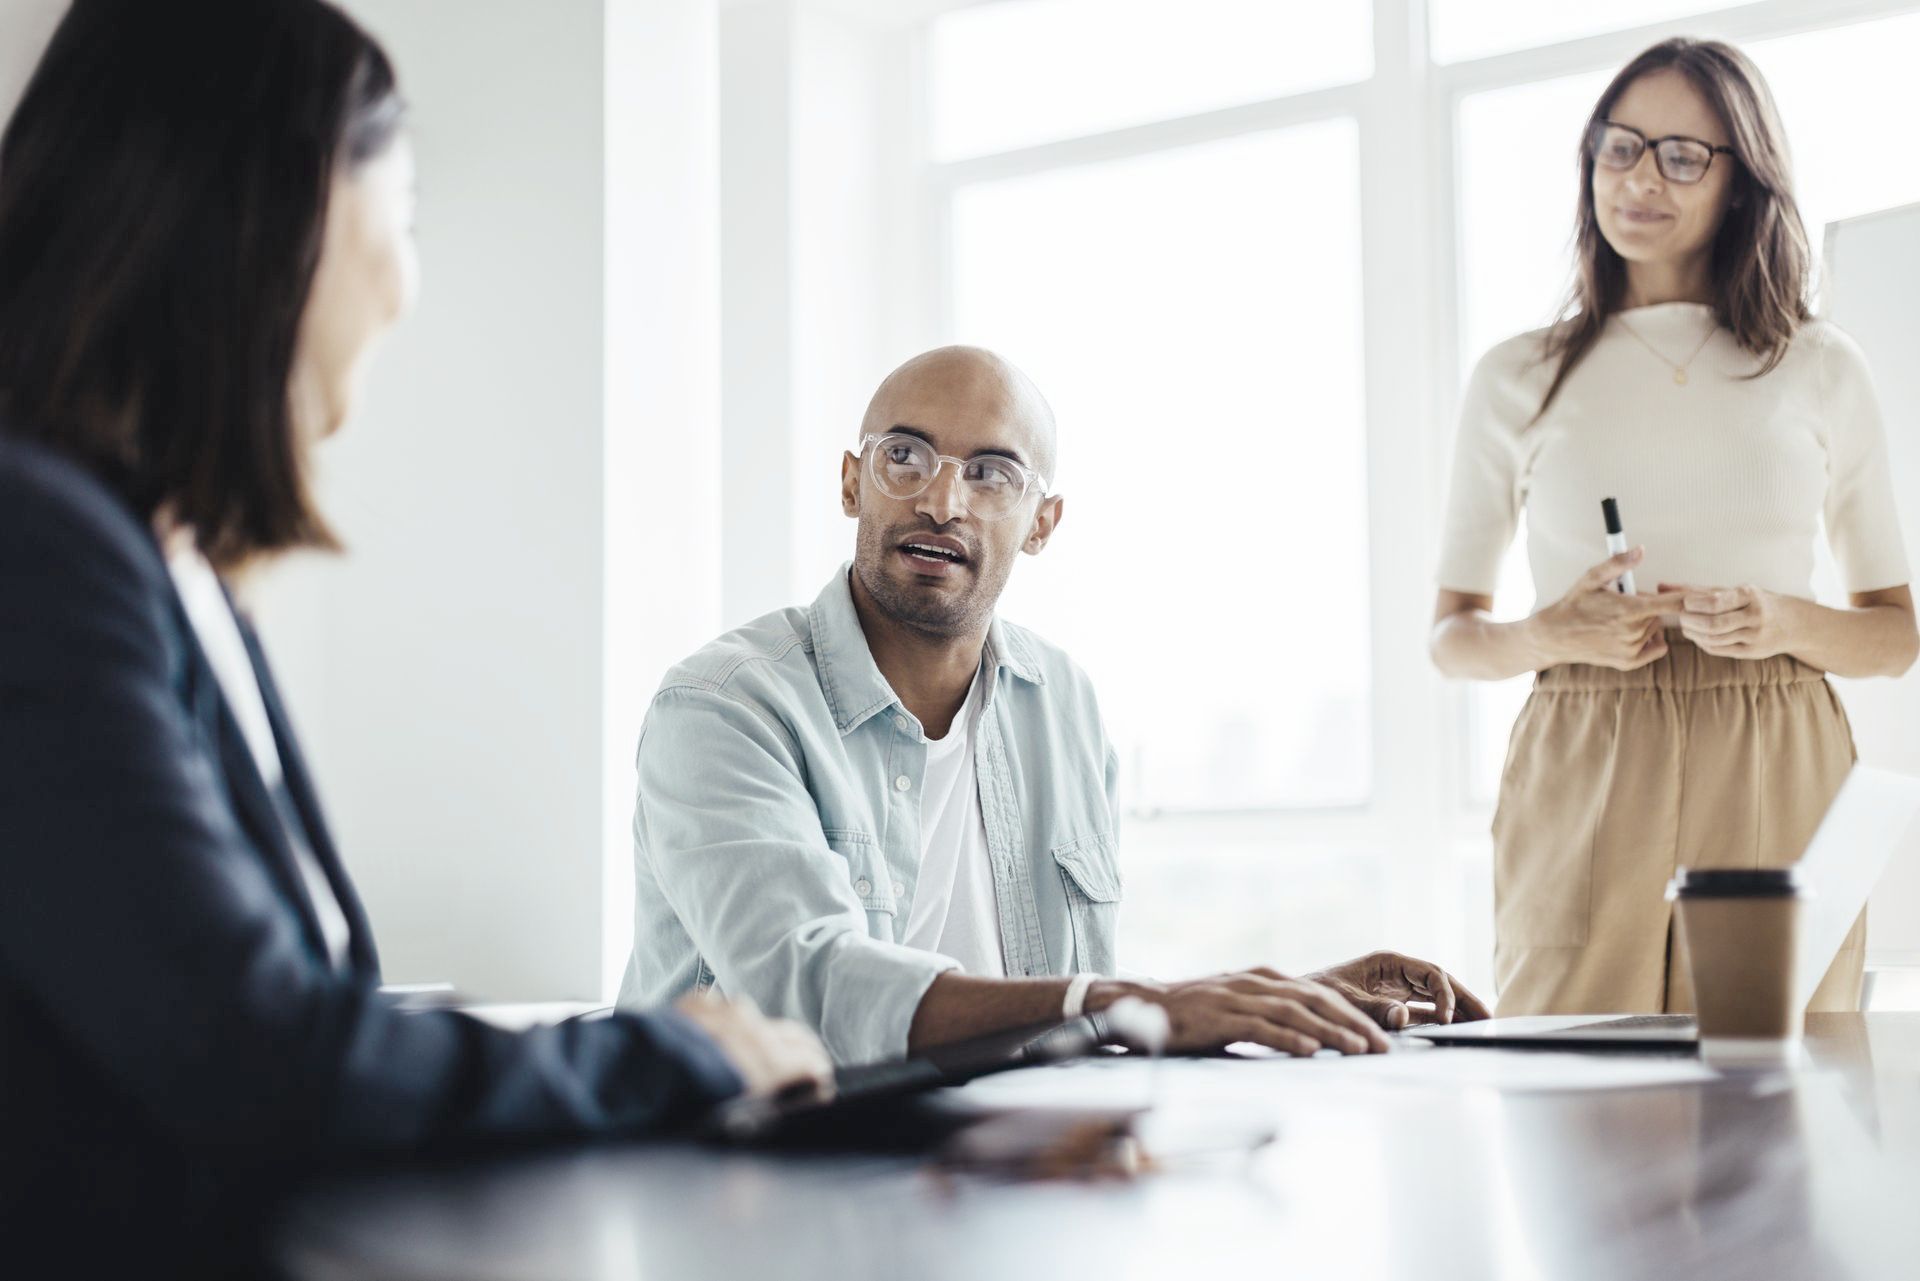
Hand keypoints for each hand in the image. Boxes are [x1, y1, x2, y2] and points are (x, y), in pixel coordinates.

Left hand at [673, 991, 834, 1100]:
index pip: (810, 1062)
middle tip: (807, 1060)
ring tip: (748, 1048)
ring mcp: (725, 1012)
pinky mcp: (696, 1003)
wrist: (644, 1074)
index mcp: (771, 1062)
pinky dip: (717, 1019)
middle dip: (804, 1049)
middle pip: (793, 1035)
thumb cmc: (692, 1106)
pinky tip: (708, 1032)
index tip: (820, 1080)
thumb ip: (771, 1102)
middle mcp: (755, 1030)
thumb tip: (795, 1101)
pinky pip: (715, 1005)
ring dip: (756, 1032)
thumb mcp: (741, 1116)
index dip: (818, 1072)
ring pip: (752, 1016)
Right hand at [1092, 969, 1392, 1057]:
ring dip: (1329, 1032)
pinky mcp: (1219, 1017)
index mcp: (1263, 978)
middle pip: (1315, 999)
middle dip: (1353, 1023)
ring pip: (1295, 1012)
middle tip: (1382, 1047)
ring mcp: (1237, 997)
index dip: (1352, 1014)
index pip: (1319, 994)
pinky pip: (1261, 1027)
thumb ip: (1271, 1017)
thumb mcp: (1238, 1009)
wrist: (1141, 1006)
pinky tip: (1310, 1050)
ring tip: (1356, 1050)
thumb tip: (1312, 1039)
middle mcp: (1255, 982)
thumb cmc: (1193, 1016)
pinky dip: (1289, 1038)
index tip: (1380, 1037)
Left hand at [1304, 951, 1491, 1028]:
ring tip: (1481, 1025)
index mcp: (1388, 962)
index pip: (1430, 973)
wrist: (1294, 1002)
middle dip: (1464, 998)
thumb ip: (1374, 1009)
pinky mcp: (1391, 1005)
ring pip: (1435, 996)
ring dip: (1457, 1009)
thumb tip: (1404, 1016)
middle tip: (1489, 1017)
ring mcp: (1396, 988)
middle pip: (1440, 982)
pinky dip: (1439, 1020)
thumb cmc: (1315, 994)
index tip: (1448, 1018)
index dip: (1445, 994)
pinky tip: (1454, 1031)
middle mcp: (1396, 972)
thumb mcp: (1344, 1000)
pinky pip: (1423, 1010)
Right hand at [1527, 548, 1686, 670]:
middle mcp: (1633, 632)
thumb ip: (1618, 563)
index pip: (1672, 604)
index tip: (1702, 596)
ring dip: (1644, 623)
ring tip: (1618, 619)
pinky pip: (1654, 648)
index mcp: (1629, 610)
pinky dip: (1647, 640)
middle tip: (1623, 603)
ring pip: (1654, 630)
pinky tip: (1627, 634)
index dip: (1689, 599)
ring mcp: (1631, 650)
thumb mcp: (1591, 578)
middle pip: (1660, 615)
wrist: (1554, 637)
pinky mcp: (1628, 662)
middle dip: (1648, 607)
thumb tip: (1641, 549)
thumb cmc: (1573, 604)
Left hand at [1662, 582, 1799, 659]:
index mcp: (1750, 595)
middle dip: (1691, 621)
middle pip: (1713, 624)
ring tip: (1687, 626)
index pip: (1716, 602)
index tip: (1685, 603)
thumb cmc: (1755, 601)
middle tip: (1682, 617)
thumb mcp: (1732, 590)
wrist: (1793, 622)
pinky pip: (1720, 650)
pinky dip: (1704, 643)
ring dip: (1694, 634)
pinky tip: (1699, 636)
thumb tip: (1661, 585)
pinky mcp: (1752, 652)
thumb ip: (1696, 589)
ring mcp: (1755, 636)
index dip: (1694, 605)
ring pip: (1714, 639)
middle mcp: (1755, 616)